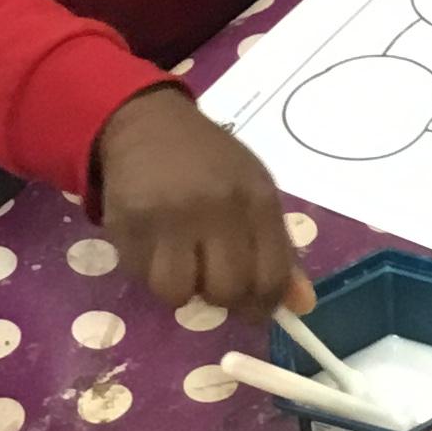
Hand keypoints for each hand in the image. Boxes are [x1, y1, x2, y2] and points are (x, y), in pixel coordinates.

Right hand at [94, 90, 313, 315]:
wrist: (149, 123)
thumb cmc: (210, 162)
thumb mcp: (254, 191)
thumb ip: (278, 249)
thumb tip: (302, 306)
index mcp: (257, 197)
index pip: (271, 276)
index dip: (265, 304)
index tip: (255, 307)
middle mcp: (216, 206)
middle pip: (227, 291)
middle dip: (222, 299)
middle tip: (213, 280)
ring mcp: (170, 216)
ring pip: (178, 294)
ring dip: (181, 288)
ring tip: (182, 261)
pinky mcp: (129, 223)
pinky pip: (142, 277)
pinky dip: (150, 272)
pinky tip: (155, 245)